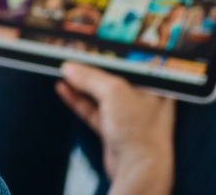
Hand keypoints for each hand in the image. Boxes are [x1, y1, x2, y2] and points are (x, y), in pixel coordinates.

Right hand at [56, 62, 175, 194]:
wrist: (139, 169)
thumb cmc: (141, 130)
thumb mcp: (114, 92)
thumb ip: (90, 77)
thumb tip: (70, 68)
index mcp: (152, 83)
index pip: (127, 60)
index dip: (107, 52)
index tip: (88, 46)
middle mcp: (142, 96)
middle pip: (111, 76)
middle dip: (90, 69)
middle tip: (71, 58)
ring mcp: (128, 114)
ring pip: (99, 93)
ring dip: (80, 84)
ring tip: (63, 72)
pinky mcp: (114, 129)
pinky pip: (92, 109)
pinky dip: (78, 100)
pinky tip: (64, 89)